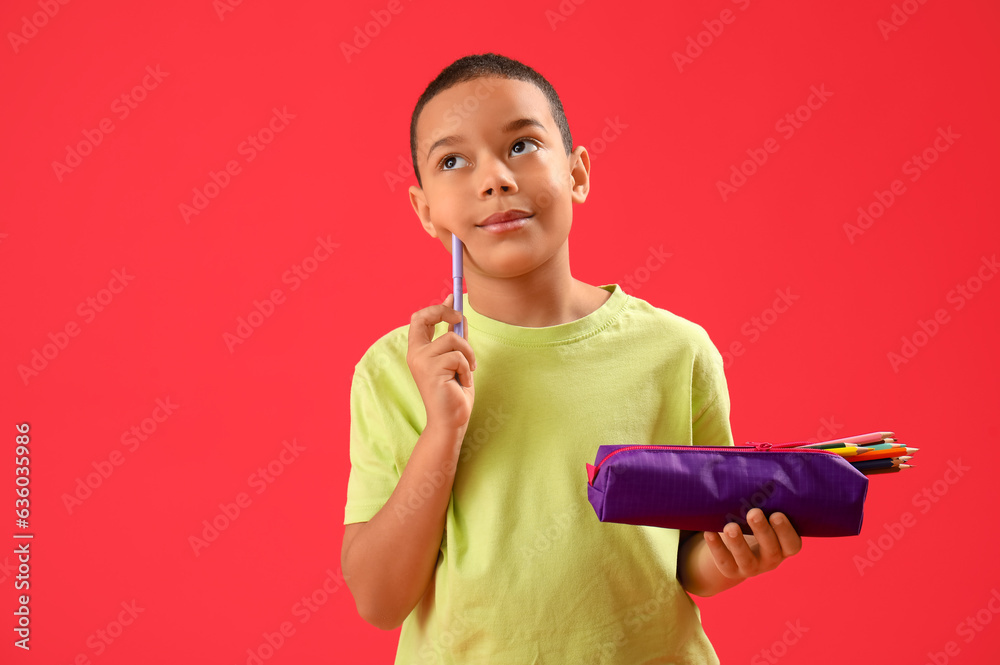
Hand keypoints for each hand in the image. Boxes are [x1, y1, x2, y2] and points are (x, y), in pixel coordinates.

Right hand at [406, 294, 475, 433]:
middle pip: (424, 316)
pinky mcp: (431, 370)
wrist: (451, 421)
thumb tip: (459, 314)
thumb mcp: (457, 360)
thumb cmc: (454, 393)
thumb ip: (456, 338)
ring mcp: (421, 361)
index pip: (419, 318)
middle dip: (445, 311)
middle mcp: (415, 354)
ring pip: (452, 338)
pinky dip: (467, 368)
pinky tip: (462, 383)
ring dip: (468, 354)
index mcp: (419, 350)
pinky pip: (458, 356)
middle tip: (460, 319)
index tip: (453, 301)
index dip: (437, 306)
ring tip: (467, 371)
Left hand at [702, 509, 801, 582]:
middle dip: (762, 531)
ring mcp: (751, 568)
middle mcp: (771, 560)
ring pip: (747, 560)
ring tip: (730, 526)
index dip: (786, 532)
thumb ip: (766, 501)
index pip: (793, 545)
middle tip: (753, 513)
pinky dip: (716, 547)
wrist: (735, 550)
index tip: (777, 514)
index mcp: (784, 546)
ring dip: (738, 543)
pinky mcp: (731, 571)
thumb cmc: (754, 524)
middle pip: (771, 551)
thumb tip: (759, 467)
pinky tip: (708, 532)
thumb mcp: (764, 515)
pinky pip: (724, 562)